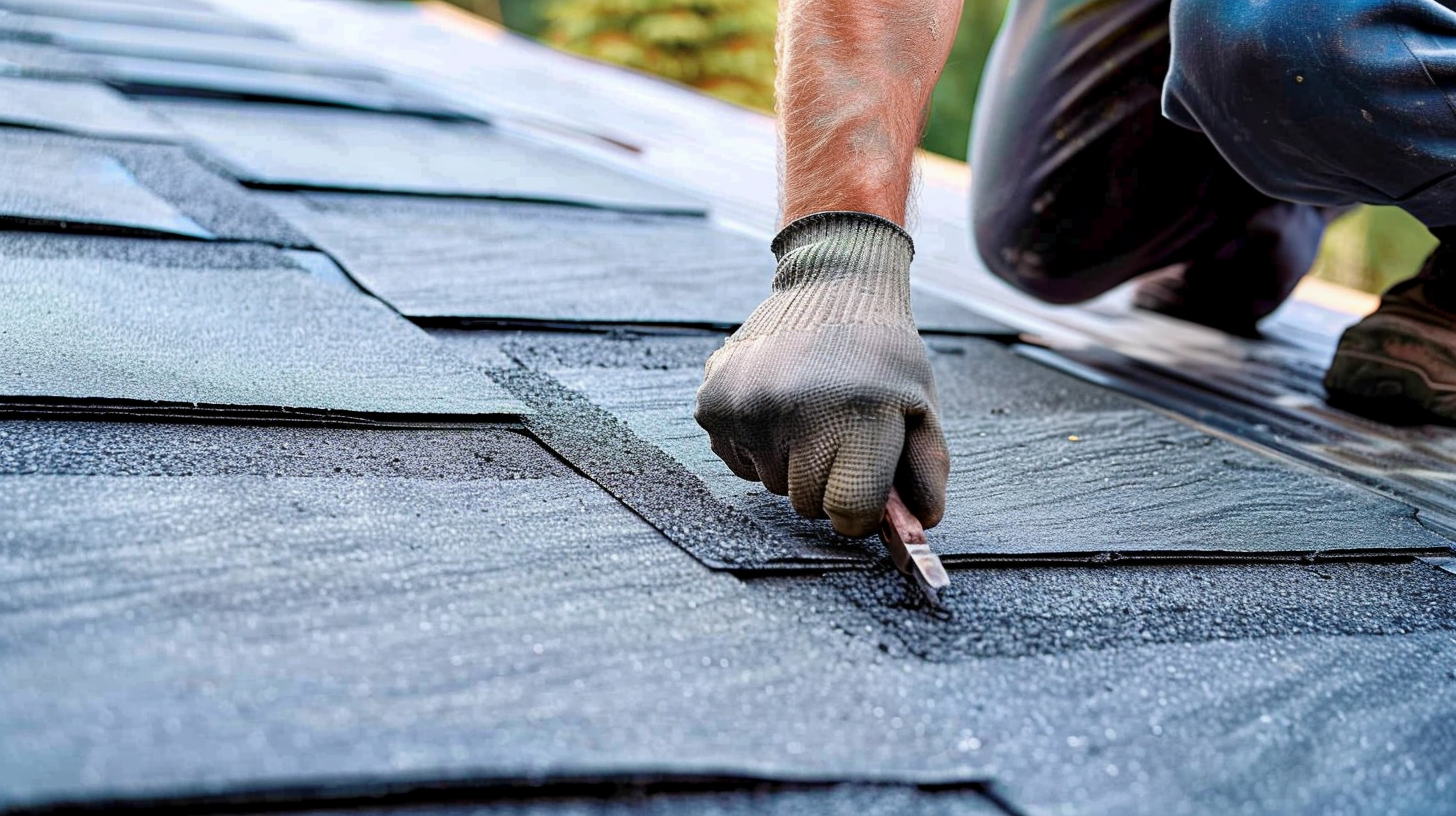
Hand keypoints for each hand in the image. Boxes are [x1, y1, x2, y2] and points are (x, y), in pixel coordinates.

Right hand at [694, 212, 949, 536]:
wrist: (833, 285)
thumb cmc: (883, 354)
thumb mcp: (920, 408)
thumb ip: (925, 474)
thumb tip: (917, 528)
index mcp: (857, 417)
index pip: (849, 513)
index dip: (862, 506)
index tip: (865, 482)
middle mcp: (796, 413)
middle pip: (807, 504)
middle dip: (827, 482)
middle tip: (839, 434)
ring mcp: (748, 407)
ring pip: (771, 484)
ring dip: (792, 462)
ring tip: (809, 411)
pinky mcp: (713, 402)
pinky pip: (738, 460)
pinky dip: (758, 445)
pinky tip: (778, 405)